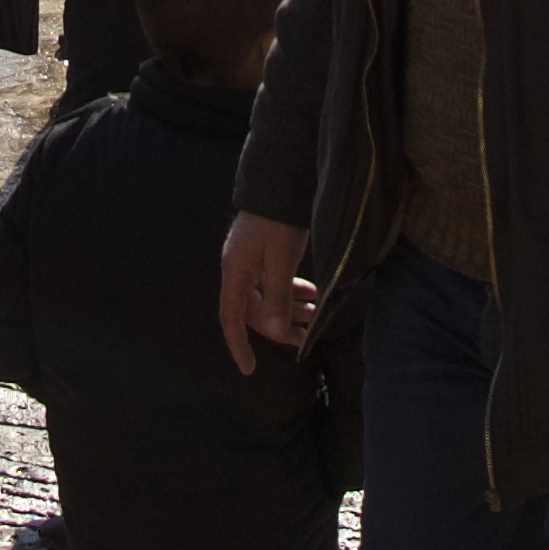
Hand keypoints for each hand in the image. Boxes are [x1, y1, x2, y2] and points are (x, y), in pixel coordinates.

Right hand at [219, 212, 317, 375]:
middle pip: (253, 310)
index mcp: (235, 272)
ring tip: (316, 314)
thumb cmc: (279, 220)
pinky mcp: (263, 252)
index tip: (250, 369)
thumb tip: (276, 331)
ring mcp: (250, 259)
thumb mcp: (281, 260)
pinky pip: (274, 280)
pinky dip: (291, 290)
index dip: (239, 346)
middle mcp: (238, 268)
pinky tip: (313, 292)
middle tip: (307, 336)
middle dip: (279, 326)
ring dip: (290, 307)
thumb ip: (278, 296)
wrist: (281, 179)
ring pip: (267, 296)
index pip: (231, 319)